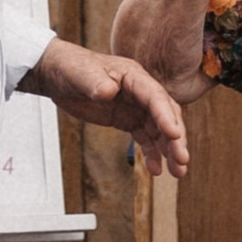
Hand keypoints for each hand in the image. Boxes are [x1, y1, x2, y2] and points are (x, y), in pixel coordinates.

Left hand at [26, 37, 189, 176]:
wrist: (59, 74)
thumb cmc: (71, 68)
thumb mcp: (80, 74)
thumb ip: (94, 82)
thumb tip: (107, 91)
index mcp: (133, 76)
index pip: (156, 97)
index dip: (166, 116)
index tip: (174, 135)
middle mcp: (140, 92)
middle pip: (165, 115)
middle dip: (176, 138)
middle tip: (182, 160)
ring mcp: (135, 107)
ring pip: (159, 130)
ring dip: (170, 151)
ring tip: (178, 173)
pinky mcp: (127, 120)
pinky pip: (145, 138)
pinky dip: (152, 153)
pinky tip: (156, 170)